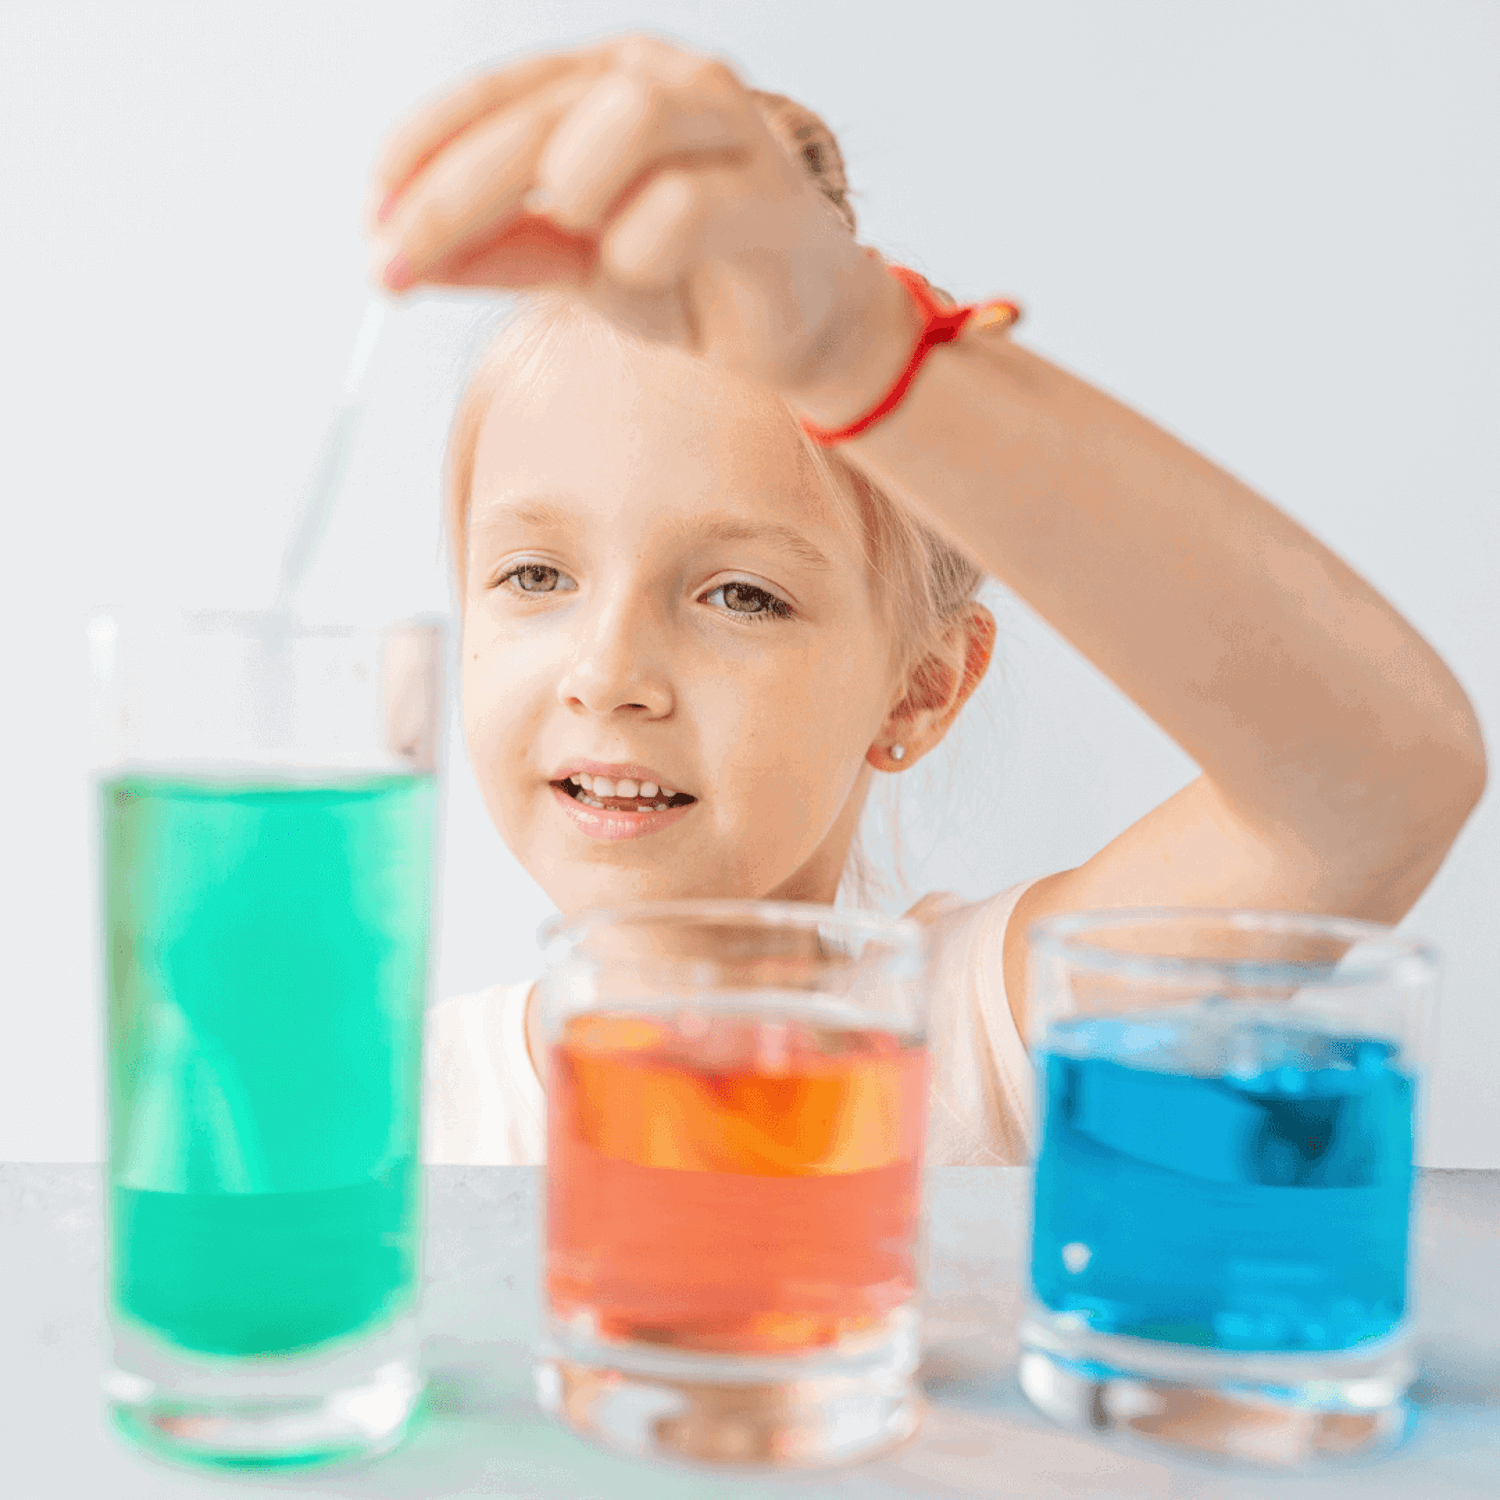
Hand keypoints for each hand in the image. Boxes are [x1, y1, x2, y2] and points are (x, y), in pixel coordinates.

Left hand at [367, 35, 913, 409]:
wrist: (803, 327)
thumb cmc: (695, 278)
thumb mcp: (580, 266)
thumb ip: (503, 251)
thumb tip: (403, 256)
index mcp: (608, 83)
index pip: (499, 95)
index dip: (425, 152)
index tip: (371, 218)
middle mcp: (666, 84)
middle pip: (542, 114)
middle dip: (454, 192)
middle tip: (393, 259)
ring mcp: (728, 132)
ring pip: (627, 119)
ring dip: (562, 184)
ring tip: (558, 236)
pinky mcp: (772, 200)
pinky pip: (689, 207)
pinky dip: (641, 244)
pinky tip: (634, 270)